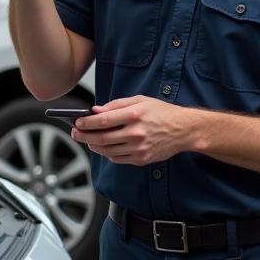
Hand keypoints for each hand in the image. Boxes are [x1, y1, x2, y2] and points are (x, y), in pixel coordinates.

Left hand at [71, 96, 195, 164]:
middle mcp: (136, 133)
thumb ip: (117, 105)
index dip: (86, 123)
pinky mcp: (141, 159)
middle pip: (102, 138)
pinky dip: (107, 154)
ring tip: (88, 140)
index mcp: (135, 115)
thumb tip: (97, 110)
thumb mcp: (141, 100)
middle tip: (76, 133)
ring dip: (93, 146)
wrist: (183, 130)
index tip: (77, 122)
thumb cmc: (162, 113)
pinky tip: (104, 147)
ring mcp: (138, 148)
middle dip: (84, 136)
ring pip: (107, 150)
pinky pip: (117, 159)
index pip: (103, 120)